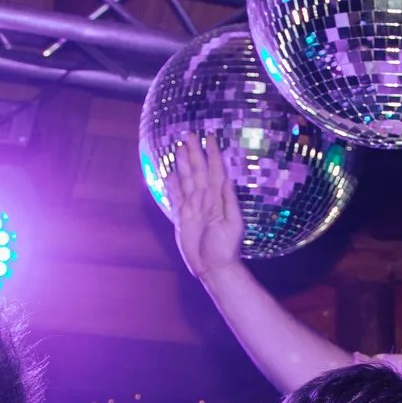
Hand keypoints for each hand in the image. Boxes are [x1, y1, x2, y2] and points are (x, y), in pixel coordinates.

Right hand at [164, 136, 246, 282]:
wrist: (212, 267)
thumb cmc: (226, 248)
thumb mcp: (233, 224)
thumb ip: (229, 201)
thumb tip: (227, 179)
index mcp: (217, 198)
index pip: (215, 170)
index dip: (212, 154)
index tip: (210, 137)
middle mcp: (204, 199)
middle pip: (197, 170)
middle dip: (194, 152)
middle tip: (189, 134)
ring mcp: (192, 207)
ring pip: (186, 179)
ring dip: (182, 163)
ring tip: (178, 147)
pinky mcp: (182, 217)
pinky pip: (175, 196)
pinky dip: (171, 184)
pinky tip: (168, 172)